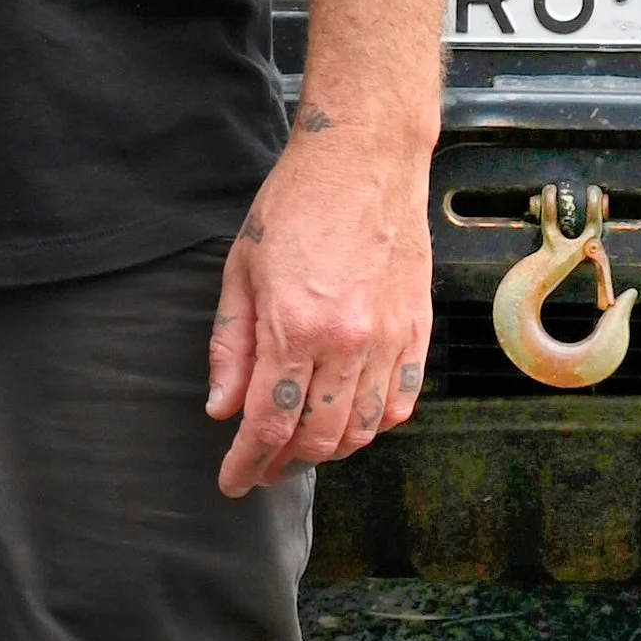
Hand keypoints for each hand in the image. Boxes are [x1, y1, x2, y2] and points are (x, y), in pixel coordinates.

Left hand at [204, 121, 432, 493]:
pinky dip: (375, 425)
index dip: (248, 463)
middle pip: (318, 436)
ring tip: (301, 449)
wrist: (364, 158)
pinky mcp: (418, 330)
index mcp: (294, 326)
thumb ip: (230, 347)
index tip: (233, 481)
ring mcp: (390, 338)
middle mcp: (348, 341)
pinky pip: (402, 401)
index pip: (269, 421)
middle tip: (262, 467)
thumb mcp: (241, 271)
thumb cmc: (296, 204)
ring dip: (329, 451)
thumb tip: (222, 409)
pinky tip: (352, 423)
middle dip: (284, 463)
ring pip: (363, 429)